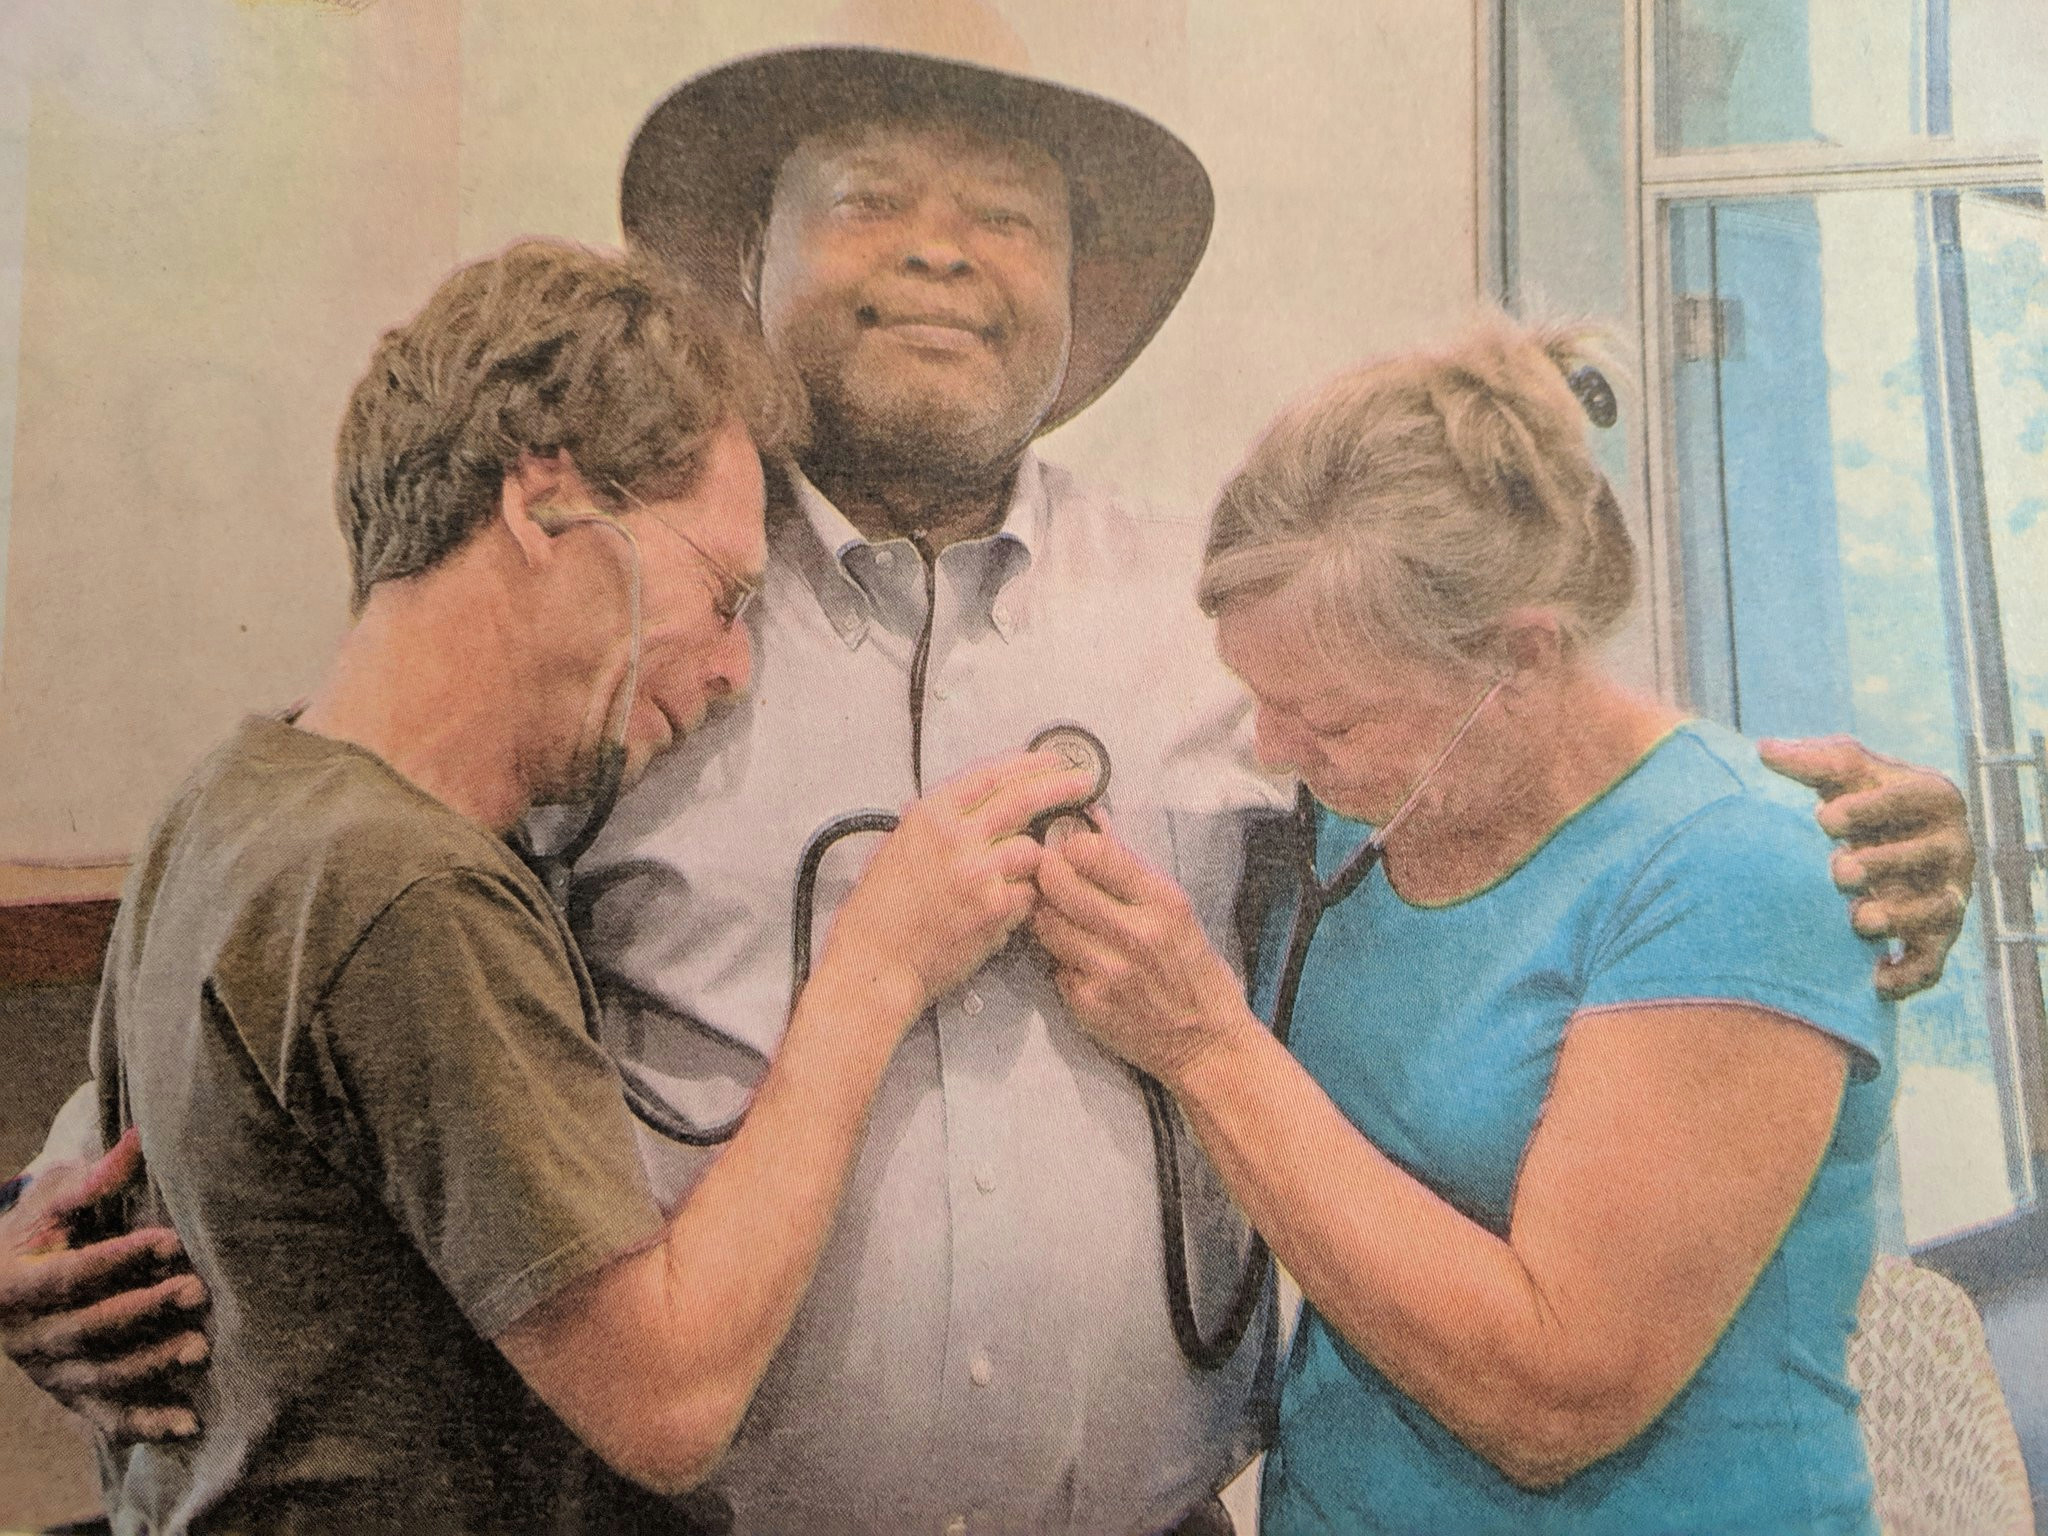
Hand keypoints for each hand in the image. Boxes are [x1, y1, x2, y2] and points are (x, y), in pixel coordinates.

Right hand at [0, 1128, 207, 1441]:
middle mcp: (23, 1338)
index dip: (118, 1258)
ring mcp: (45, 1373)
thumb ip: (97, 1179)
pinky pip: (104, 1418)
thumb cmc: (38, 1233)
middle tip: (198, 1289)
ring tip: (201, 1350)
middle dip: (144, 1310)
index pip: (68, 1275)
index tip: (170, 1240)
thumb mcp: (56, 1204)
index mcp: (11, 1285)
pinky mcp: (68, 1396)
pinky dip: (145, 1424)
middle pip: (86, 1330)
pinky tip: (189, 1424)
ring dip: (151, 1366)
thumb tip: (143, 1134)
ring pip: (98, 1378)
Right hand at [824, 751, 1097, 1012]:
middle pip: (1024, 800)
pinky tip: (1008, 909)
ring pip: (1032, 851)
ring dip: (1034, 860)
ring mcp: (979, 872)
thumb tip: (964, 808)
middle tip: (1085, 783)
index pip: (991, 776)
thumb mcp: (895, 849)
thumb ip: (933, 826)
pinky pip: (1029, 894)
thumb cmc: (878, 912)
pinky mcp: (995, 909)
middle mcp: (957, 837)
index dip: (1029, 765)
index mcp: (930, 816)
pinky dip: (1025, 899)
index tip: (1053, 761)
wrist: (875, 963)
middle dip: (1061, 787)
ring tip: (1019, 877)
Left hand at [1031, 821, 1246, 1086]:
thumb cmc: (1194, 970)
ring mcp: (1107, 971)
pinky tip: (1076, 956)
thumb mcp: (1177, 909)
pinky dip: (1058, 955)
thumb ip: (1130, 867)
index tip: (1070, 848)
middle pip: (1057, 883)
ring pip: (1045, 922)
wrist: (1206, 1043)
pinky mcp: (1085, 1002)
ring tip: (1060, 914)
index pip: (1093, 852)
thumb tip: (1091, 819)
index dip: (1071, 845)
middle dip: (1046, 872)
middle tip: (1048, 874)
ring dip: (1045, 912)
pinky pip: (1053, 962)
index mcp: (1163, 903)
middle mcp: (1135, 935)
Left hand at [1758, 734, 1976, 999]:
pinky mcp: (1935, 940)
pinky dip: (1909, 976)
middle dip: (1885, 863)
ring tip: (1859, 922)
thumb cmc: (1858, 805)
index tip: (1821, 818)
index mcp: (1933, 798)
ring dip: (1901, 918)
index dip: (1870, 808)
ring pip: (1938, 911)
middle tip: (1838, 871)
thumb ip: (1812, 763)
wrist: (1876, 850)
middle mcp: (1951, 848)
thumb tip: (1764, 751)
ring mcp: (1948, 895)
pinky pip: (1931, 964)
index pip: (1911, 798)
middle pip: (1929, 856)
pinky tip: (1874, 982)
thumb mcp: (1842, 777)